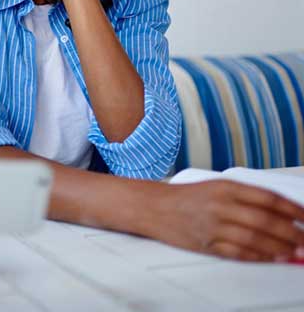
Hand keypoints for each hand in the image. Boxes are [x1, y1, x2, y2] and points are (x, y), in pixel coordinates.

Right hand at [152, 180, 303, 261]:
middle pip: (265, 221)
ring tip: (294, 252)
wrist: (155, 207)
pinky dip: (259, 256)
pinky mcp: (206, 244)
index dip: (293, 209)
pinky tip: (271, 257)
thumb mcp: (216, 187)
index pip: (267, 198)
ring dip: (279, 248)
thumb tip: (282, 214)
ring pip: (254, 239)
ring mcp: (213, 226)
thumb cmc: (188, 197)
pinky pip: (238, 253)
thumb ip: (246, 198)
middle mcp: (220, 205)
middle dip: (292, 233)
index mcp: (225, 187)